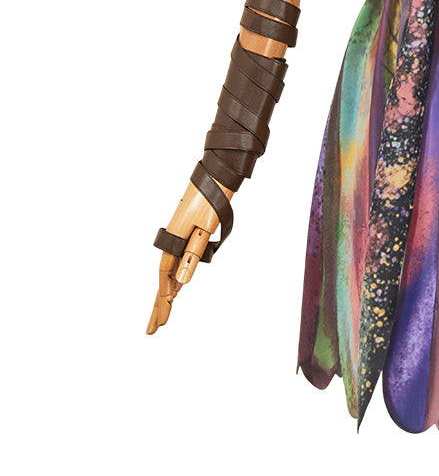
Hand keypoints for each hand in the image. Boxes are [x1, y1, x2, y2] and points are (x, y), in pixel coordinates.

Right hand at [145, 181, 225, 334]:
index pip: (165, 274)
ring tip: (163, 312)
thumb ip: (192, 254)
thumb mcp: (205, 229)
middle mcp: (173, 238)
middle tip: (154, 328)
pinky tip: (177, 284)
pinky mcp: (188, 231)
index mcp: (175, 239)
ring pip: (170, 269)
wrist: (218, 175)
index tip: (163, 315)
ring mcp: (179, 235)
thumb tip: (183, 282)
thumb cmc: (212, 200)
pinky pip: (178, 259)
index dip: (164, 295)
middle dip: (160, 302)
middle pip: (164, 276)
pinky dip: (176, 274)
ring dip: (167, 291)